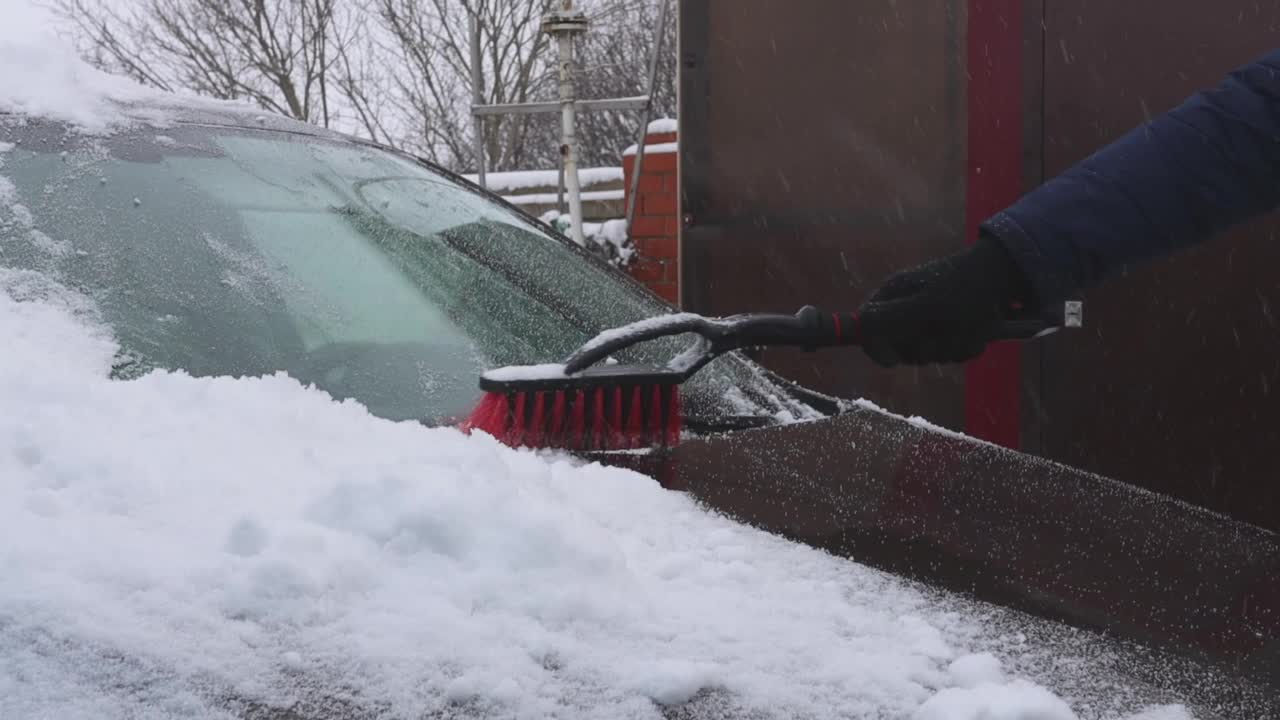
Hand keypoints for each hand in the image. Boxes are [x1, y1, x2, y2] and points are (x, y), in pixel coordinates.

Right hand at [857, 234, 1034, 366]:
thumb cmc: (967, 287)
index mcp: (895, 294)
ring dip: (950, 348)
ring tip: (967, 329)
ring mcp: (929, 320)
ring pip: (927, 353)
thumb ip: (892, 316)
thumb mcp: (928, 304)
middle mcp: (908, 307)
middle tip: (941, 336)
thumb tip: (860, 327)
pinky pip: (949, 352)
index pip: (866, 325)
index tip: (892, 360)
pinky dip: (965, 346)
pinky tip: (977, 332)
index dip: (875, 346)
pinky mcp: (951, 330)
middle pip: (897, 347)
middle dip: (924, 348)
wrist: (1010, 278)